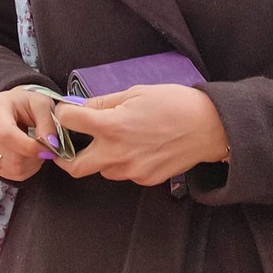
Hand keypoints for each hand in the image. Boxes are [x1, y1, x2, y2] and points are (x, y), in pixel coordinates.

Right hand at [0, 87, 63, 181]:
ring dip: (31, 164)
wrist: (13, 107)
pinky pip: (8, 174)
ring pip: (11, 168)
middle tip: (45, 147)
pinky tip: (27, 155)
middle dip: (34, 156)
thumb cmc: (28, 103)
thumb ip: (48, 123)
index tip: (48, 149)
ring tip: (35, 149)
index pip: (6, 134)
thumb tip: (50, 144)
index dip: (29, 147)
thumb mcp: (43, 104)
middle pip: (11, 155)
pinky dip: (24, 169)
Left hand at [53, 83, 230, 186]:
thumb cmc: (175, 104)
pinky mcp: (144, 180)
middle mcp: (116, 153)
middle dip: (66, 157)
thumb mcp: (136, 93)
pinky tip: (139, 148)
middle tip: (69, 146)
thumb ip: (104, 103)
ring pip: (102, 170)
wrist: (209, 127)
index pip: (68, 122)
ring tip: (118, 141)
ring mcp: (130, 170)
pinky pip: (124, 174)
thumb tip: (79, 106)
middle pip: (74, 167)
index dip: (63, 114)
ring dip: (100, 158)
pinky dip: (123, 163)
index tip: (67, 114)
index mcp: (111, 126)